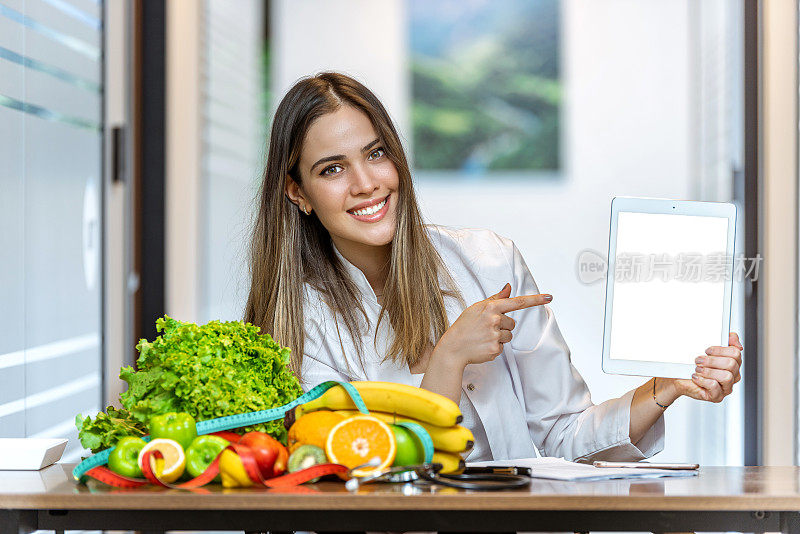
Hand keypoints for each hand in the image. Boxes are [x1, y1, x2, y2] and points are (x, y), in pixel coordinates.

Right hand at [433, 283, 552, 367]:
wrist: (453, 347)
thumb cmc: (464, 326)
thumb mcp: (477, 308)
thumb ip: (496, 298)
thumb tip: (508, 287)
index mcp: (490, 307)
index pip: (517, 302)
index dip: (535, 299)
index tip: (549, 297)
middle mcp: (494, 320)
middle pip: (512, 323)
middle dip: (502, 326)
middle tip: (486, 328)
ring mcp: (495, 335)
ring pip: (509, 335)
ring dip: (499, 337)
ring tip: (483, 337)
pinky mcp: (495, 349)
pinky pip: (502, 347)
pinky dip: (494, 347)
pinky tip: (483, 345)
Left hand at [668, 332, 742, 402]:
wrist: (679, 378)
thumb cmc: (692, 364)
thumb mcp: (706, 348)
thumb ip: (723, 339)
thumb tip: (732, 338)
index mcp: (733, 362)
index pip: (736, 353)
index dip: (720, 350)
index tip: (707, 350)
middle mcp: (733, 375)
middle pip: (731, 364)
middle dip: (712, 361)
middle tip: (699, 360)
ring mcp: (726, 387)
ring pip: (726, 376)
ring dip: (708, 371)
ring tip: (698, 369)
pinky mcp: (717, 396)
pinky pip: (715, 386)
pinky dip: (703, 380)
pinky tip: (696, 378)